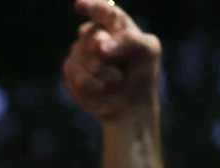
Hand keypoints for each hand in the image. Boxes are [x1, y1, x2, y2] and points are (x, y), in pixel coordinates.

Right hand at [62, 0, 160, 122]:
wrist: (131, 105)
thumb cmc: (142, 73)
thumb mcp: (147, 51)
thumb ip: (129, 41)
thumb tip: (101, 47)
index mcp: (115, 24)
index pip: (103, 11)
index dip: (91, 7)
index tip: (79, 6)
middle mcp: (95, 35)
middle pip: (90, 34)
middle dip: (100, 47)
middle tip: (112, 60)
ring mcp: (80, 53)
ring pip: (81, 55)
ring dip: (102, 72)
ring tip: (115, 80)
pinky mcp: (71, 72)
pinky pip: (75, 74)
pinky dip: (92, 85)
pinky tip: (102, 89)